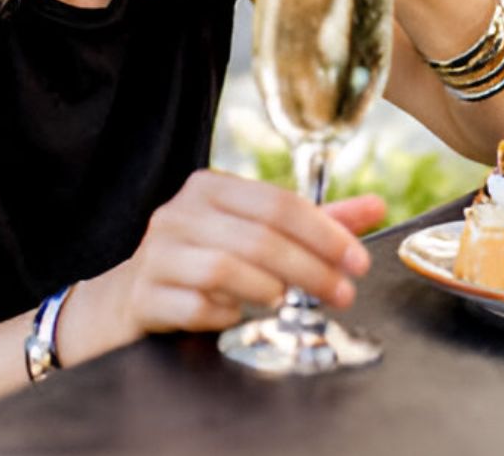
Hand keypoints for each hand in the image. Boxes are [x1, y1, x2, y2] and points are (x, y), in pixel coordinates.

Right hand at [107, 171, 384, 338]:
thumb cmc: (202, 262)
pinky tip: (234, 317)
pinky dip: (224, 315)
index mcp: (210, 188)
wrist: (128, 300)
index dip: (326, 233)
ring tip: (286, 303)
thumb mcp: (255, 235)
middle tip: (342, 294)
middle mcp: (179, 213)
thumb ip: (313, 222)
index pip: (278, 202)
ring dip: (268, 289)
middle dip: (311, 269)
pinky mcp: (144, 295)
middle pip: (259, 237)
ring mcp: (157, 254)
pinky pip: (194, 306)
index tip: (358, 262)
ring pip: (225, 269)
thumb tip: (376, 205)